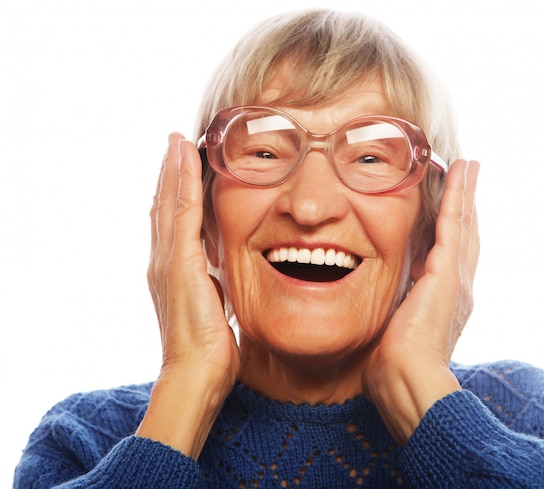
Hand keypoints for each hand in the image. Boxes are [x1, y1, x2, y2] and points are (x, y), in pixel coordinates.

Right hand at [137, 133, 239, 458]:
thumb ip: (212, 282)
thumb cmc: (207, 348)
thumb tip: (221, 271)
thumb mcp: (212, 305)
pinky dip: (182, 182)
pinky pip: (182, 212)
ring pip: (169, 202)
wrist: (196, 374)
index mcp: (171, 271)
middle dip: (169, 172)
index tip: (181, 167)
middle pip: (163, 205)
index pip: (170, 222)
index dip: (173, 192)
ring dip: (173, 169)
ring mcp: (168, 260)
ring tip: (178, 141)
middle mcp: (163, 261)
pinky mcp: (180, 262)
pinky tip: (187, 158)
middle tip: (174, 142)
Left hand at [363, 159, 479, 444]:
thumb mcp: (393, 331)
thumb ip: (394, 313)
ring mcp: (456, 278)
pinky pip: (455, 223)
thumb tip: (383, 310)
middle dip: (466, 204)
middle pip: (465, 234)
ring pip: (464, 224)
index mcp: (446, 300)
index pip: (451, 254)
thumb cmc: (394, 366)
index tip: (453, 206)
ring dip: (466, 193)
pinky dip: (460, 196)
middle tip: (469, 175)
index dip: (455, 228)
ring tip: (469, 167)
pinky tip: (462, 172)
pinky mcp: (447, 271)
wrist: (406, 380)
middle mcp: (459, 287)